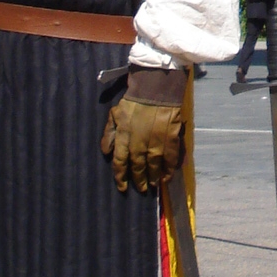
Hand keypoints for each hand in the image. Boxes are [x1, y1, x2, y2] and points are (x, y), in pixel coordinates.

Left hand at [101, 66, 186, 192]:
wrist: (156, 88)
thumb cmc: (134, 101)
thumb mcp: (115, 114)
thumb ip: (109, 134)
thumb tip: (106, 152)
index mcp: (124, 136)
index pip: (120, 162)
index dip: (121, 177)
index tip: (122, 187)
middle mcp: (139, 142)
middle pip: (138, 167)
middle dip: (139, 180)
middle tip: (141, 188)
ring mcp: (156, 141)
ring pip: (154, 165)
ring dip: (153, 177)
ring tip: (153, 185)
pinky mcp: (170, 138)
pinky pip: (170, 158)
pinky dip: (169, 169)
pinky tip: (167, 176)